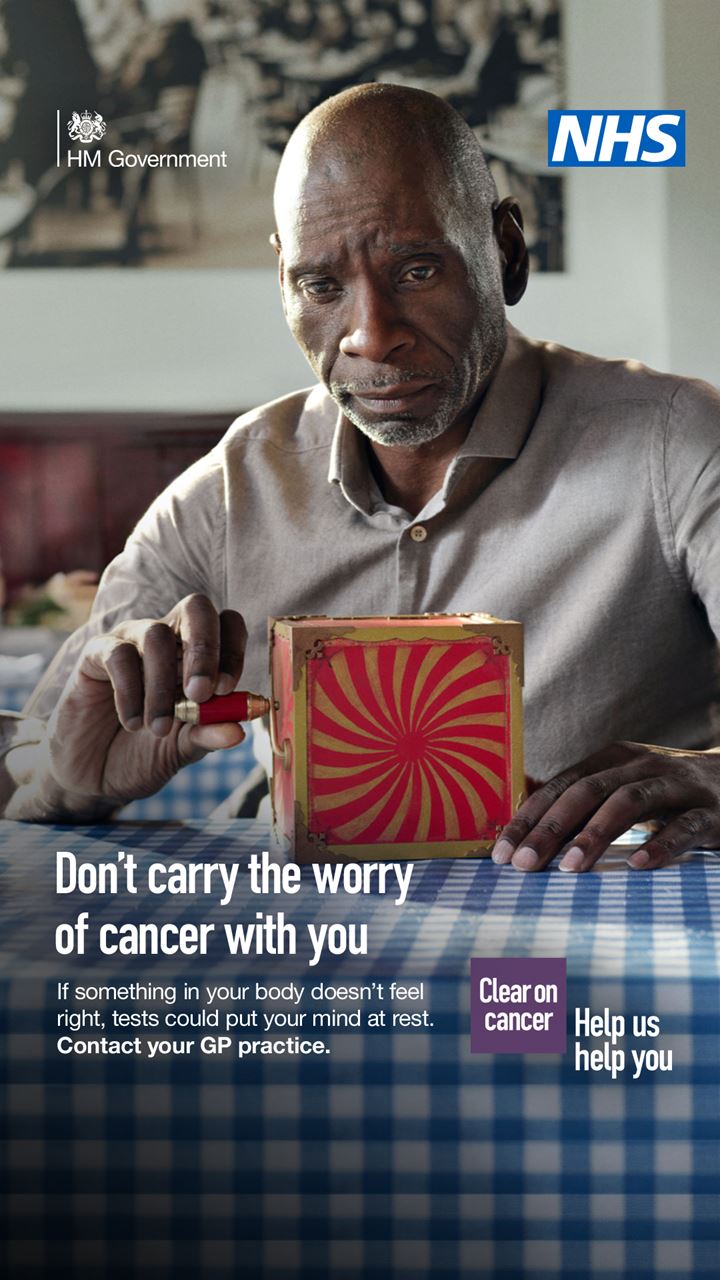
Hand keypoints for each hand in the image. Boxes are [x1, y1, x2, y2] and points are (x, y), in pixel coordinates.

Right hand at [46, 595, 247, 806]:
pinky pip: (118, 655)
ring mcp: (131, 641)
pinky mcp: (96, 653)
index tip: (228, 689)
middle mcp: (168, 638)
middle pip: (196, 608)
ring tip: (159, 728)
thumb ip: (208, 734)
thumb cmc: (145, 753)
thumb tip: (238, 730)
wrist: (95, 776)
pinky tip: (132, 723)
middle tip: (200, 693)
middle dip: (204, 649)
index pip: (227, 625)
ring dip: (162, 687)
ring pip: (155, 635)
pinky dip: (129, 692)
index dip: (233, 649)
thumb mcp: (183, 749)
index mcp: (198, 655)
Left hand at [491, 741, 719, 871]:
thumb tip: (523, 805)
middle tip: (524, 863)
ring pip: (630, 802)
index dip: (529, 817)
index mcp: (613, 760)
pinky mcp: (712, 811)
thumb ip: (579, 796)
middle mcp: (641, 766)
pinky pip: (684, 826)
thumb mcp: (621, 784)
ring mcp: (678, 785)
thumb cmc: (668, 792)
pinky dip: (661, 845)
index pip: (561, 785)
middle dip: (551, 828)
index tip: (502, 851)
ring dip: (596, 833)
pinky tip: (638, 866)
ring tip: (570, 866)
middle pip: (588, 791)